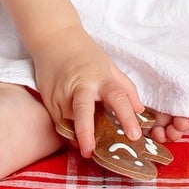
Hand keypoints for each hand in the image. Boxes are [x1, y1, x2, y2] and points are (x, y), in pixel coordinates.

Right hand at [30, 25, 145, 157]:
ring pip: (67, 120)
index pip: (117, 98)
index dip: (128, 117)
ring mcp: (61, 92)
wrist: (53, 36)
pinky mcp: (47, 97)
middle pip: (83, 111)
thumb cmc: (84, 52)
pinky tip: (73, 138)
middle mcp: (80, 85)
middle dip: (86, 132)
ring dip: (76, 136)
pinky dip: (66, 130)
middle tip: (91, 152)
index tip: (135, 136)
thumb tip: (140, 110)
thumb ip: (126, 88)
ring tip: (86, 150)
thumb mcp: (109, 65)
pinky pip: (57, 120)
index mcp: (100, 77)